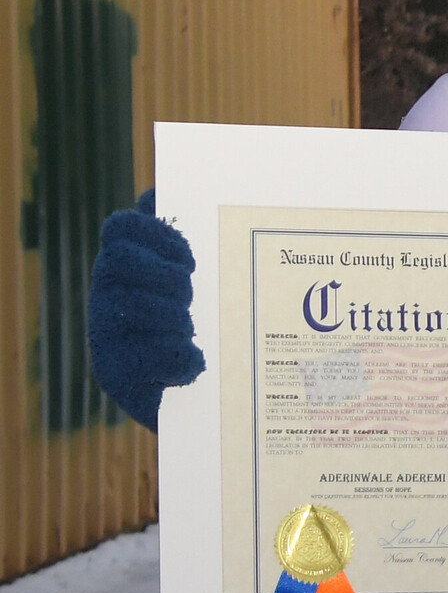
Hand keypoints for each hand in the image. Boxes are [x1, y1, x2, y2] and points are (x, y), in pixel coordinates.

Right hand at [87, 190, 204, 430]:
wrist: (193, 398)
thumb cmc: (187, 328)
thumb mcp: (185, 280)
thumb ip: (171, 238)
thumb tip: (158, 194)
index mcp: (119, 267)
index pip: (121, 228)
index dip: (157, 234)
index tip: (189, 256)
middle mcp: (104, 297)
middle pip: (122, 263)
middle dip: (167, 277)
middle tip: (190, 294)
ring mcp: (106, 336)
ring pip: (141, 309)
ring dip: (178, 319)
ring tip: (192, 330)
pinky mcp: (119, 376)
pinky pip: (159, 357)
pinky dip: (185, 359)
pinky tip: (197, 362)